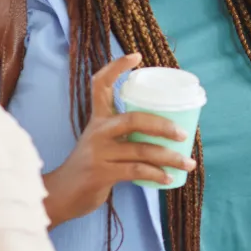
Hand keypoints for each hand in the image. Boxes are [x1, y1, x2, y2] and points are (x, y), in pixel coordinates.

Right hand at [42, 53, 196, 227]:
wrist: (61, 195)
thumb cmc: (90, 167)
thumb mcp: (100, 142)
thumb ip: (123, 133)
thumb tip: (166, 131)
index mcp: (97, 119)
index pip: (100, 84)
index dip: (116, 67)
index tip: (137, 56)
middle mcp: (97, 131)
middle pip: (133, 119)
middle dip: (163, 126)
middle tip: (184, 134)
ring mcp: (98, 153)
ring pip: (141, 150)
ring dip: (169, 158)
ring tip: (189, 163)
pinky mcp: (100, 173)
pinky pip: (136, 171)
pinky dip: (156, 174)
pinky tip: (169, 178)